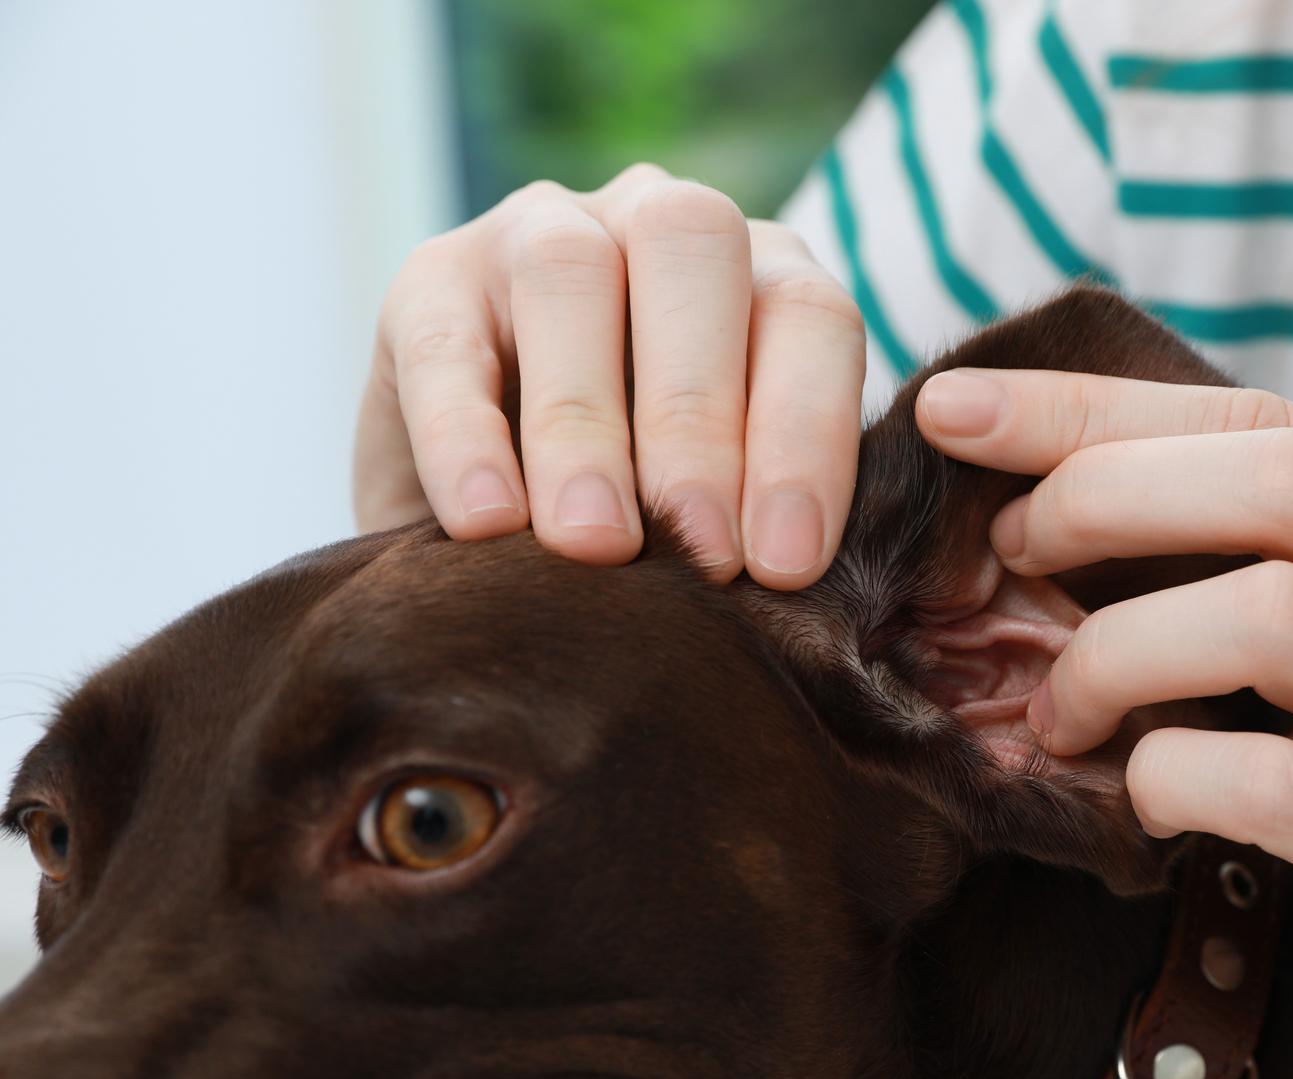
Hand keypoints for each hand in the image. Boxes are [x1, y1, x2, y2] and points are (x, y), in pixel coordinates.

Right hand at [354, 163, 866, 586]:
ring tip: (595, 545)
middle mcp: (657, 220)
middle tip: (704, 556)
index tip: (785, 565)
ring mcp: (539, 230)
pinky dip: (465, 437)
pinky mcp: (429, 277)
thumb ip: (765, 519)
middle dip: (702, 419)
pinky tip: (489, 525)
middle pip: (693, 253)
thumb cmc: (654, 518)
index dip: (807, 436)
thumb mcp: (728, 510)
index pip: (810, 316)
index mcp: (763, 269)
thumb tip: (791, 591)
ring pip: (566, 274)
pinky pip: (444, 340)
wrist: (501, 516)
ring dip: (586, 423)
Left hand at [916, 368, 1292, 1078]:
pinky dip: (1169, 775)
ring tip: (1060, 709)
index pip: (1277, 418)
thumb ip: (1277, 557)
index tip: (959, 410)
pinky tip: (1145, 798)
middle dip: (1108, 492)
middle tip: (1010, 550)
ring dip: (1119, 650)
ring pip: (1278, 619)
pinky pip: (1273, 786)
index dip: (1101, 408)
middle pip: (1291, 483)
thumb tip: (1052, 471)